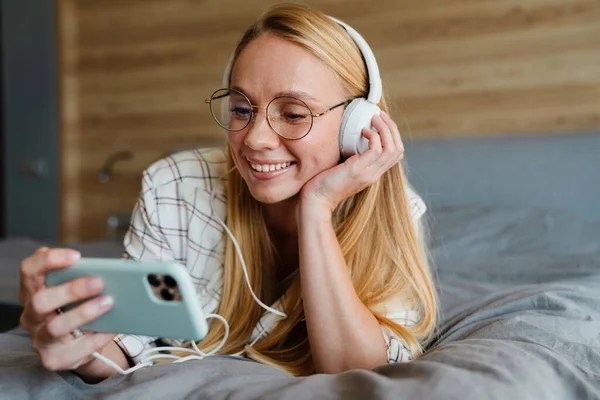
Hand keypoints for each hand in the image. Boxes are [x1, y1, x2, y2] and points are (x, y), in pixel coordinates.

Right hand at [19, 247, 115, 371]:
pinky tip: (112, 328)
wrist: (80, 345)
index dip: (48, 260)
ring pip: (55, 327)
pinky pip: (75, 350)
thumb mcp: (75, 290)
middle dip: (70, 290)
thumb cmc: (77, 308)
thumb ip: (81, 275)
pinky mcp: (53, 358)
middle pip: (40, 301)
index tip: (76, 256)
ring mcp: (40, 339)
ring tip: (109, 302)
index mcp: (33, 291)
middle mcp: (31, 315)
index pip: (28, 271)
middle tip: (99, 283)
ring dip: (84, 313)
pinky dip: (96, 338)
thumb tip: (108, 267)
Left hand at [300, 111, 403, 212]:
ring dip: (385, 128)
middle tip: (380, 115)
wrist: (316, 200)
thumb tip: (352, 138)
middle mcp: (374, 174)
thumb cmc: (324, 183)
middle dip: (392, 128)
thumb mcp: (344, 168)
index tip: (382, 123)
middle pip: (398, 149)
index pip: (396, 155)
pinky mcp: (358, 170)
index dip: (393, 136)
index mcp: (373, 173)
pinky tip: (363, 131)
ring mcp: (368, 173)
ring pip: (392, 147)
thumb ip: (353, 157)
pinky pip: (376, 149)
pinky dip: (373, 136)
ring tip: (374, 118)